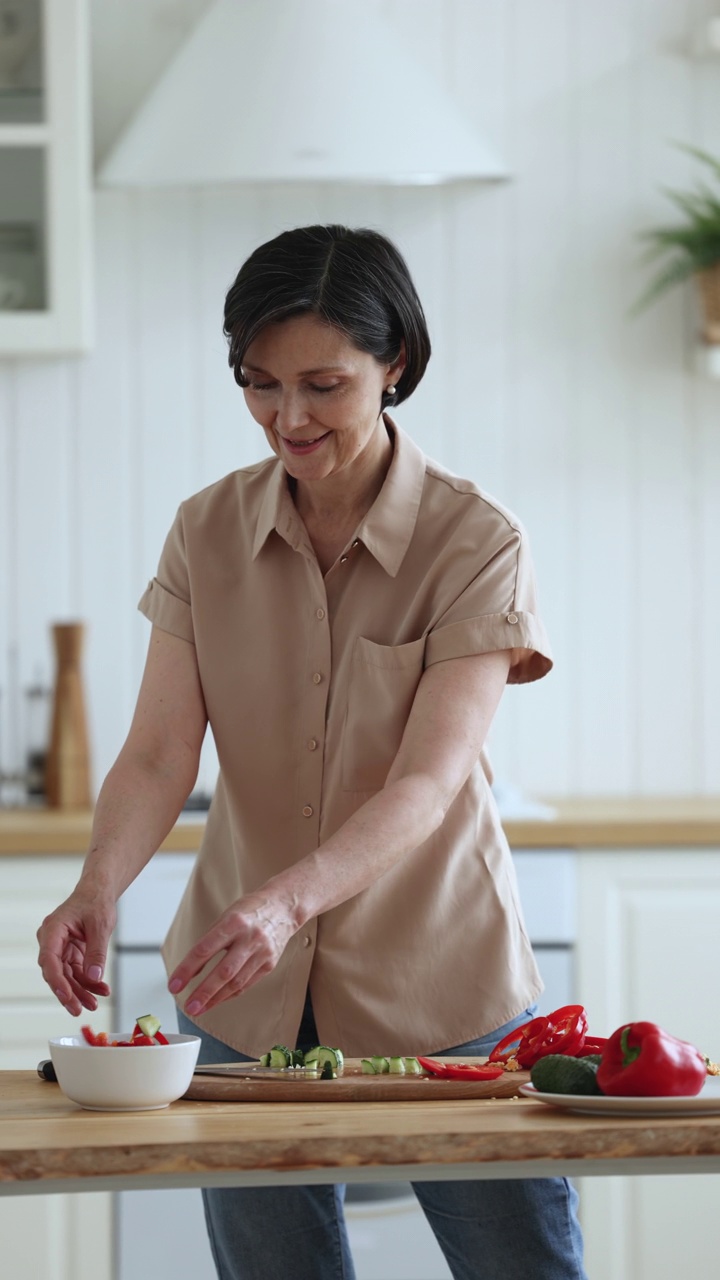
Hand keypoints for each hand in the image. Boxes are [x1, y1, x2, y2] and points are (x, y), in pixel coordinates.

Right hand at [37, 888, 114, 1015]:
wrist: (98, 893)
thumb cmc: (96, 902)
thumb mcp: (100, 926)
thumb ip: (96, 952)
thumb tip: (94, 976)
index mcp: (53, 929)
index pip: (49, 959)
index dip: (57, 981)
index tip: (67, 996)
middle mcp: (52, 940)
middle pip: (56, 972)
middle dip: (69, 992)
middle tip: (80, 1009)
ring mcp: (59, 948)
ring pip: (66, 976)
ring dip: (80, 991)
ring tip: (94, 1004)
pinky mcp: (69, 953)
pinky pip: (75, 972)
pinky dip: (88, 982)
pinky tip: (100, 990)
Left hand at [167, 891, 296, 1014]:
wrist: (284, 907)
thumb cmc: (250, 911)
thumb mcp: (226, 917)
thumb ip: (209, 942)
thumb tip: (190, 972)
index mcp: (233, 922)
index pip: (204, 949)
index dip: (187, 970)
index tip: (174, 985)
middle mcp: (249, 938)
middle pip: (224, 971)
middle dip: (204, 992)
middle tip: (189, 1006)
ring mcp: (262, 952)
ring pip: (236, 982)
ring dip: (216, 999)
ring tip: (199, 1008)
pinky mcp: (270, 963)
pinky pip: (247, 984)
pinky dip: (230, 994)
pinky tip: (217, 1000)